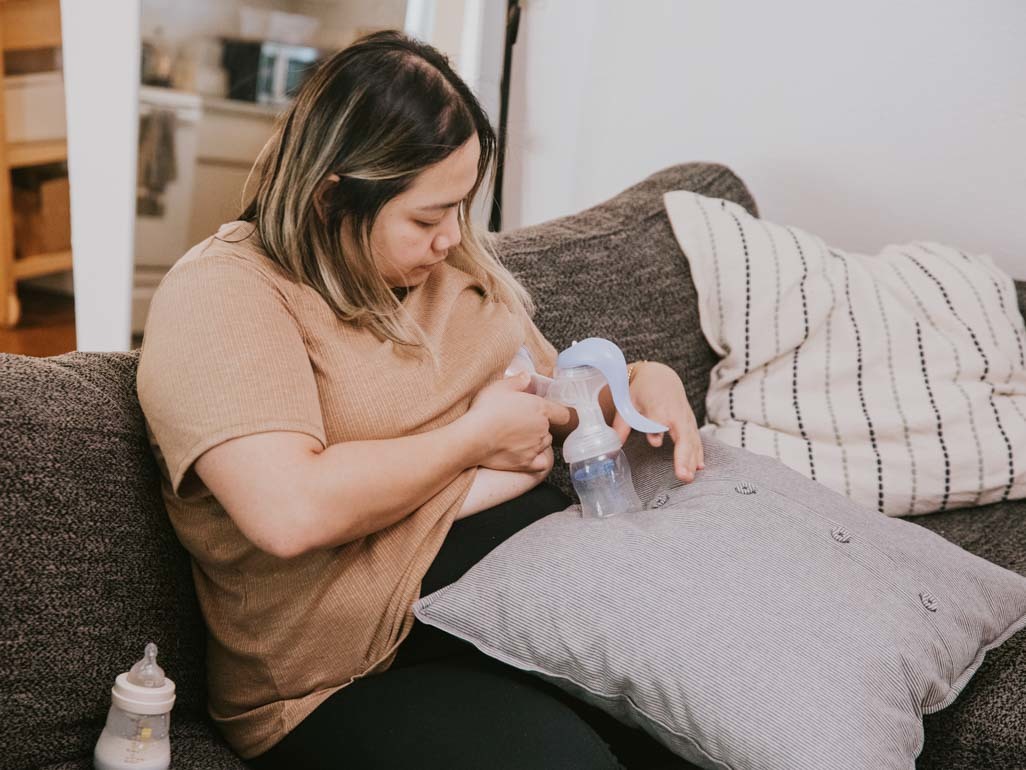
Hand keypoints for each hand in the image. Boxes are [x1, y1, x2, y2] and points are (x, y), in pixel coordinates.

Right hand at [464, 372, 569, 472]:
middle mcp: (542, 429)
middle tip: (521, 423)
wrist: (474, 436)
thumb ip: (518, 381)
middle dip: (539, 426)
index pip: (563, 414)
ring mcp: (535, 447)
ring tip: (518, 438)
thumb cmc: (487, 409)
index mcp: (540, 408)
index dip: (558, 414)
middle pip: (549, 429)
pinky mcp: (526, 463)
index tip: (550, 414)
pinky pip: (541, 463)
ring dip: (537, 441)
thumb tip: (527, 377)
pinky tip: (527, 456)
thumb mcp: (500, 387)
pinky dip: (537, 460)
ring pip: (544, 444)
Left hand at [611, 361, 703, 481]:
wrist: (660, 377)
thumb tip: (614, 446)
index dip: (656, 431)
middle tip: (682, 476)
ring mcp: (685, 418)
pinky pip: (696, 439)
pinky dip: (698, 453)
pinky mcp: (690, 422)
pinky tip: (699, 467)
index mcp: (658, 406)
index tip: (654, 442)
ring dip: (692, 459)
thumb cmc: (642, 391)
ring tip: (688, 477)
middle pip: (683, 435)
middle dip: (683, 456)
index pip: (659, 420)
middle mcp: (675, 413)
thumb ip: (621, 426)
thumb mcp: (627, 404)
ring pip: (692, 440)